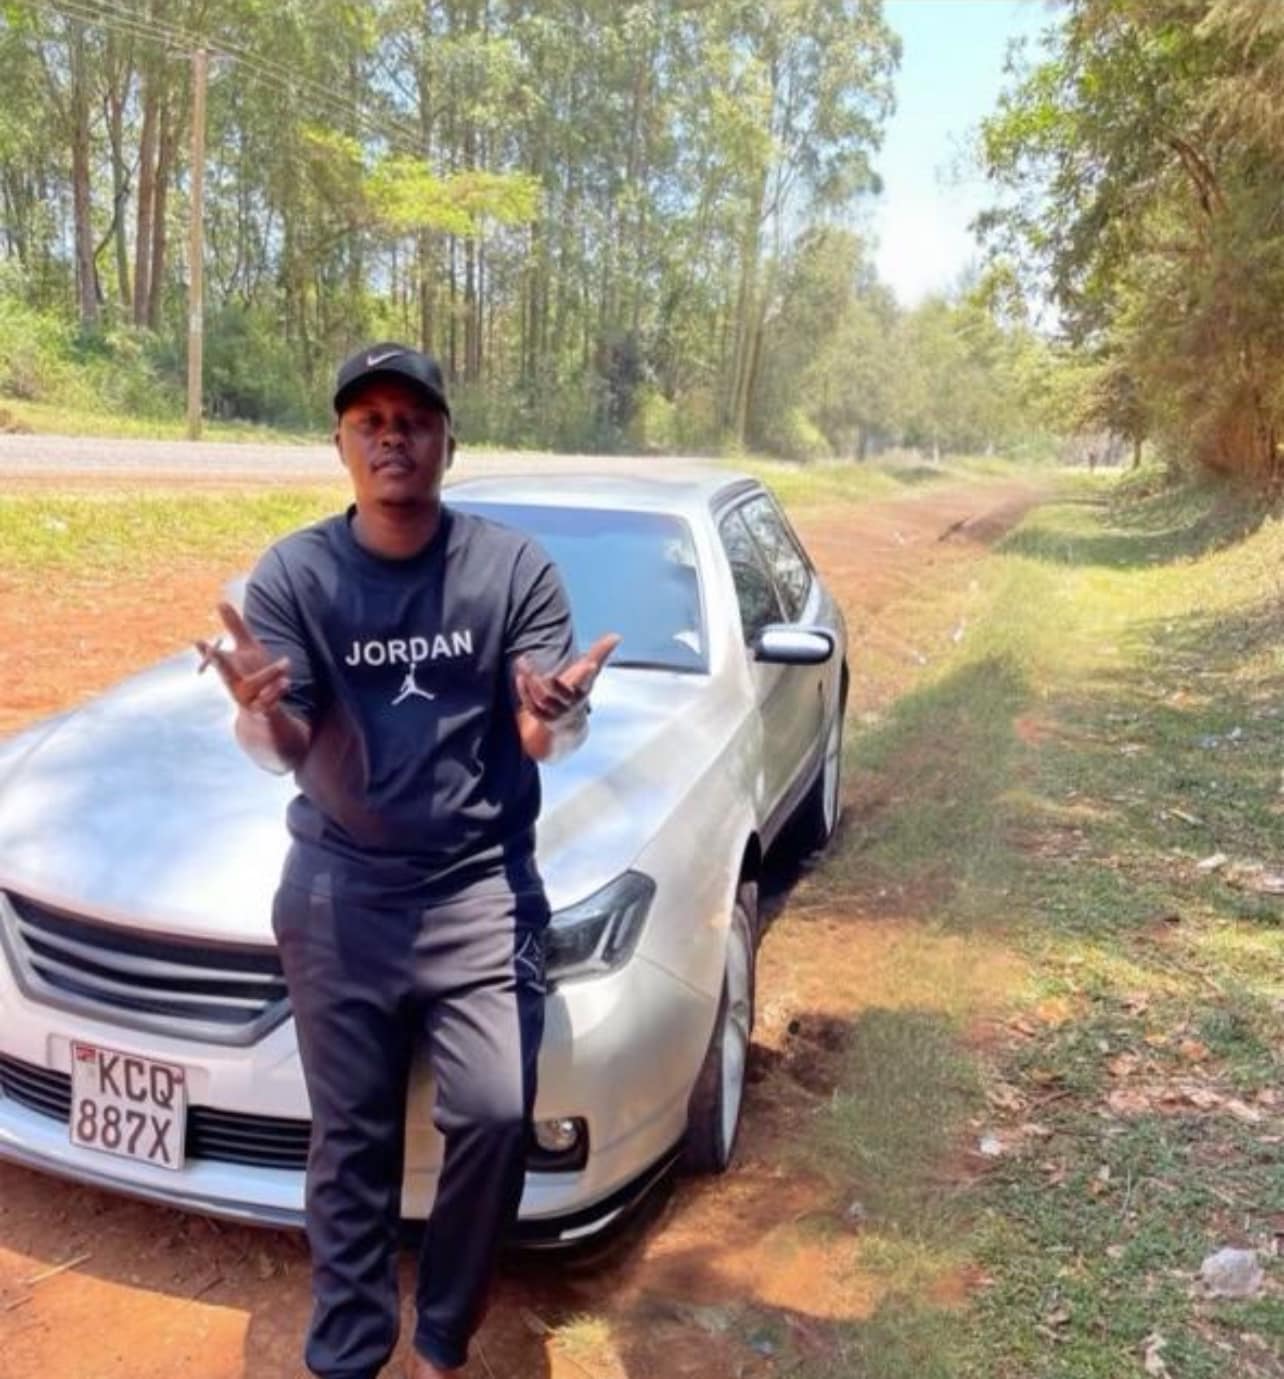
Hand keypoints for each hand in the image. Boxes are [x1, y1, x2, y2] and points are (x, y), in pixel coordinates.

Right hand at [194, 601, 291, 716]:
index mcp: (229, 670)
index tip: (198, 641)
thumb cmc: (251, 673)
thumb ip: (235, 627)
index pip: (216, 659)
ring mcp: (247, 701)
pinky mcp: (263, 712)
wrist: (264, 713)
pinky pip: (268, 705)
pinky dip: (277, 693)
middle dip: (221, 663)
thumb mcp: (247, 648)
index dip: (208, 651)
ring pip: (252, 689)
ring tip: (286, 661)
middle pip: (226, 675)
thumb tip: (220, 601)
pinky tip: (287, 682)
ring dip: (268, 675)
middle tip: (215, 651)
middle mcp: (234, 686)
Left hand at [515, 633, 620, 721]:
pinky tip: (520, 676)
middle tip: (537, 663)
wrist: (570, 722)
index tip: (589, 664)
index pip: (587, 683)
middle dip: (551, 681)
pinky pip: (532, 707)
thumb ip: (600, 654)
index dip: (588, 674)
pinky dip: (525, 692)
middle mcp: (572, 704)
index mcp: (584, 691)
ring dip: (531, 681)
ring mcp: (556, 713)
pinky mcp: (542, 718)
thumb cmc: (579, 689)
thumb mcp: (589, 673)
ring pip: (543, 699)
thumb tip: (617, 635)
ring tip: (522, 661)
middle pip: (562, 693)